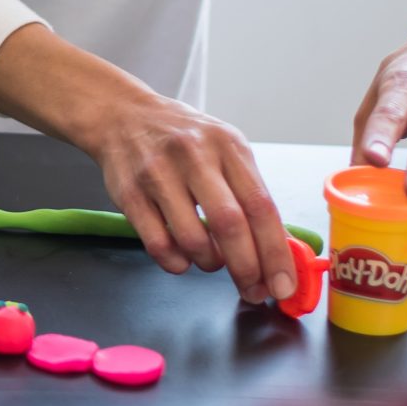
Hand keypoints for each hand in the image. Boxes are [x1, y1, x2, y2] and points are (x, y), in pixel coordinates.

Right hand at [84, 92, 293, 302]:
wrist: (123, 115)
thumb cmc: (183, 138)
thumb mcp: (225, 150)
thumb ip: (250, 192)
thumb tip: (279, 247)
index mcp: (228, 146)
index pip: (260, 206)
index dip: (275, 251)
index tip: (284, 284)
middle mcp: (194, 156)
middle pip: (229, 224)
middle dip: (247, 268)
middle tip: (253, 290)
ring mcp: (158, 174)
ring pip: (193, 239)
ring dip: (210, 263)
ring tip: (212, 261)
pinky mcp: (130, 193)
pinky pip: (158, 244)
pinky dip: (177, 263)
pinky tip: (183, 258)